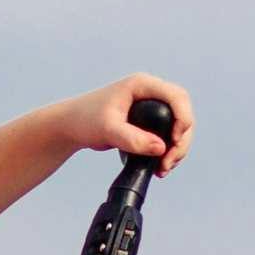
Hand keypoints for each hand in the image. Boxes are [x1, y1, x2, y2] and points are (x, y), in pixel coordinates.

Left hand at [66, 73, 191, 170]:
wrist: (71, 125)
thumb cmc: (85, 120)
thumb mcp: (108, 130)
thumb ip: (133, 139)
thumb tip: (161, 148)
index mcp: (142, 85)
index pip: (177, 97)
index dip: (182, 119)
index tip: (174, 141)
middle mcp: (150, 93)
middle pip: (182, 112)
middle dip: (182, 139)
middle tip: (169, 161)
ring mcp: (150, 106)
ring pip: (178, 125)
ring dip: (177, 148)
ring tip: (163, 169)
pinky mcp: (148, 121)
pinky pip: (168, 134)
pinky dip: (169, 150)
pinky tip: (160, 166)